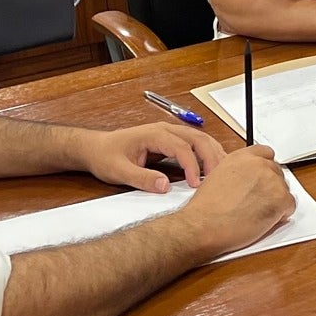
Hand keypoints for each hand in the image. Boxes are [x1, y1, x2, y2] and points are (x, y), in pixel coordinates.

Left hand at [74, 121, 225, 192]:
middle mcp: (165, 129)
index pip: (182, 147)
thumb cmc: (105, 156)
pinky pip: (194, 144)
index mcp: (153, 134)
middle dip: (210, 158)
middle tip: (217, 180)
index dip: (192, 166)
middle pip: (198, 138)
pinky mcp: (170, 140)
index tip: (195, 185)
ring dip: (212, 154)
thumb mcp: (118, 171)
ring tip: (220, 174)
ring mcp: (169, 133)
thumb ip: (141, 178)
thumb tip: (165, 186)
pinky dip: (206, 154)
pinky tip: (212, 168)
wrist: (95, 148)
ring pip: (200, 139)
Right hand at [177, 145, 293, 256]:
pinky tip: (263, 219)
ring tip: (254, 212)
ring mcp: (272, 180)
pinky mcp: (281, 198)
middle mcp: (259, 164)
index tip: (263, 179)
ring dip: (275, 201)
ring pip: (284, 190)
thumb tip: (249, 179)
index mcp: (243, 157)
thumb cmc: (206, 208)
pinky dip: (281, 215)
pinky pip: (290, 206)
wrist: (204, 225)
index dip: (265, 168)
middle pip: (277, 172)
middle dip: (270, 187)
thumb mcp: (218, 176)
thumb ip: (239, 171)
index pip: (266, 153)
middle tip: (256, 202)